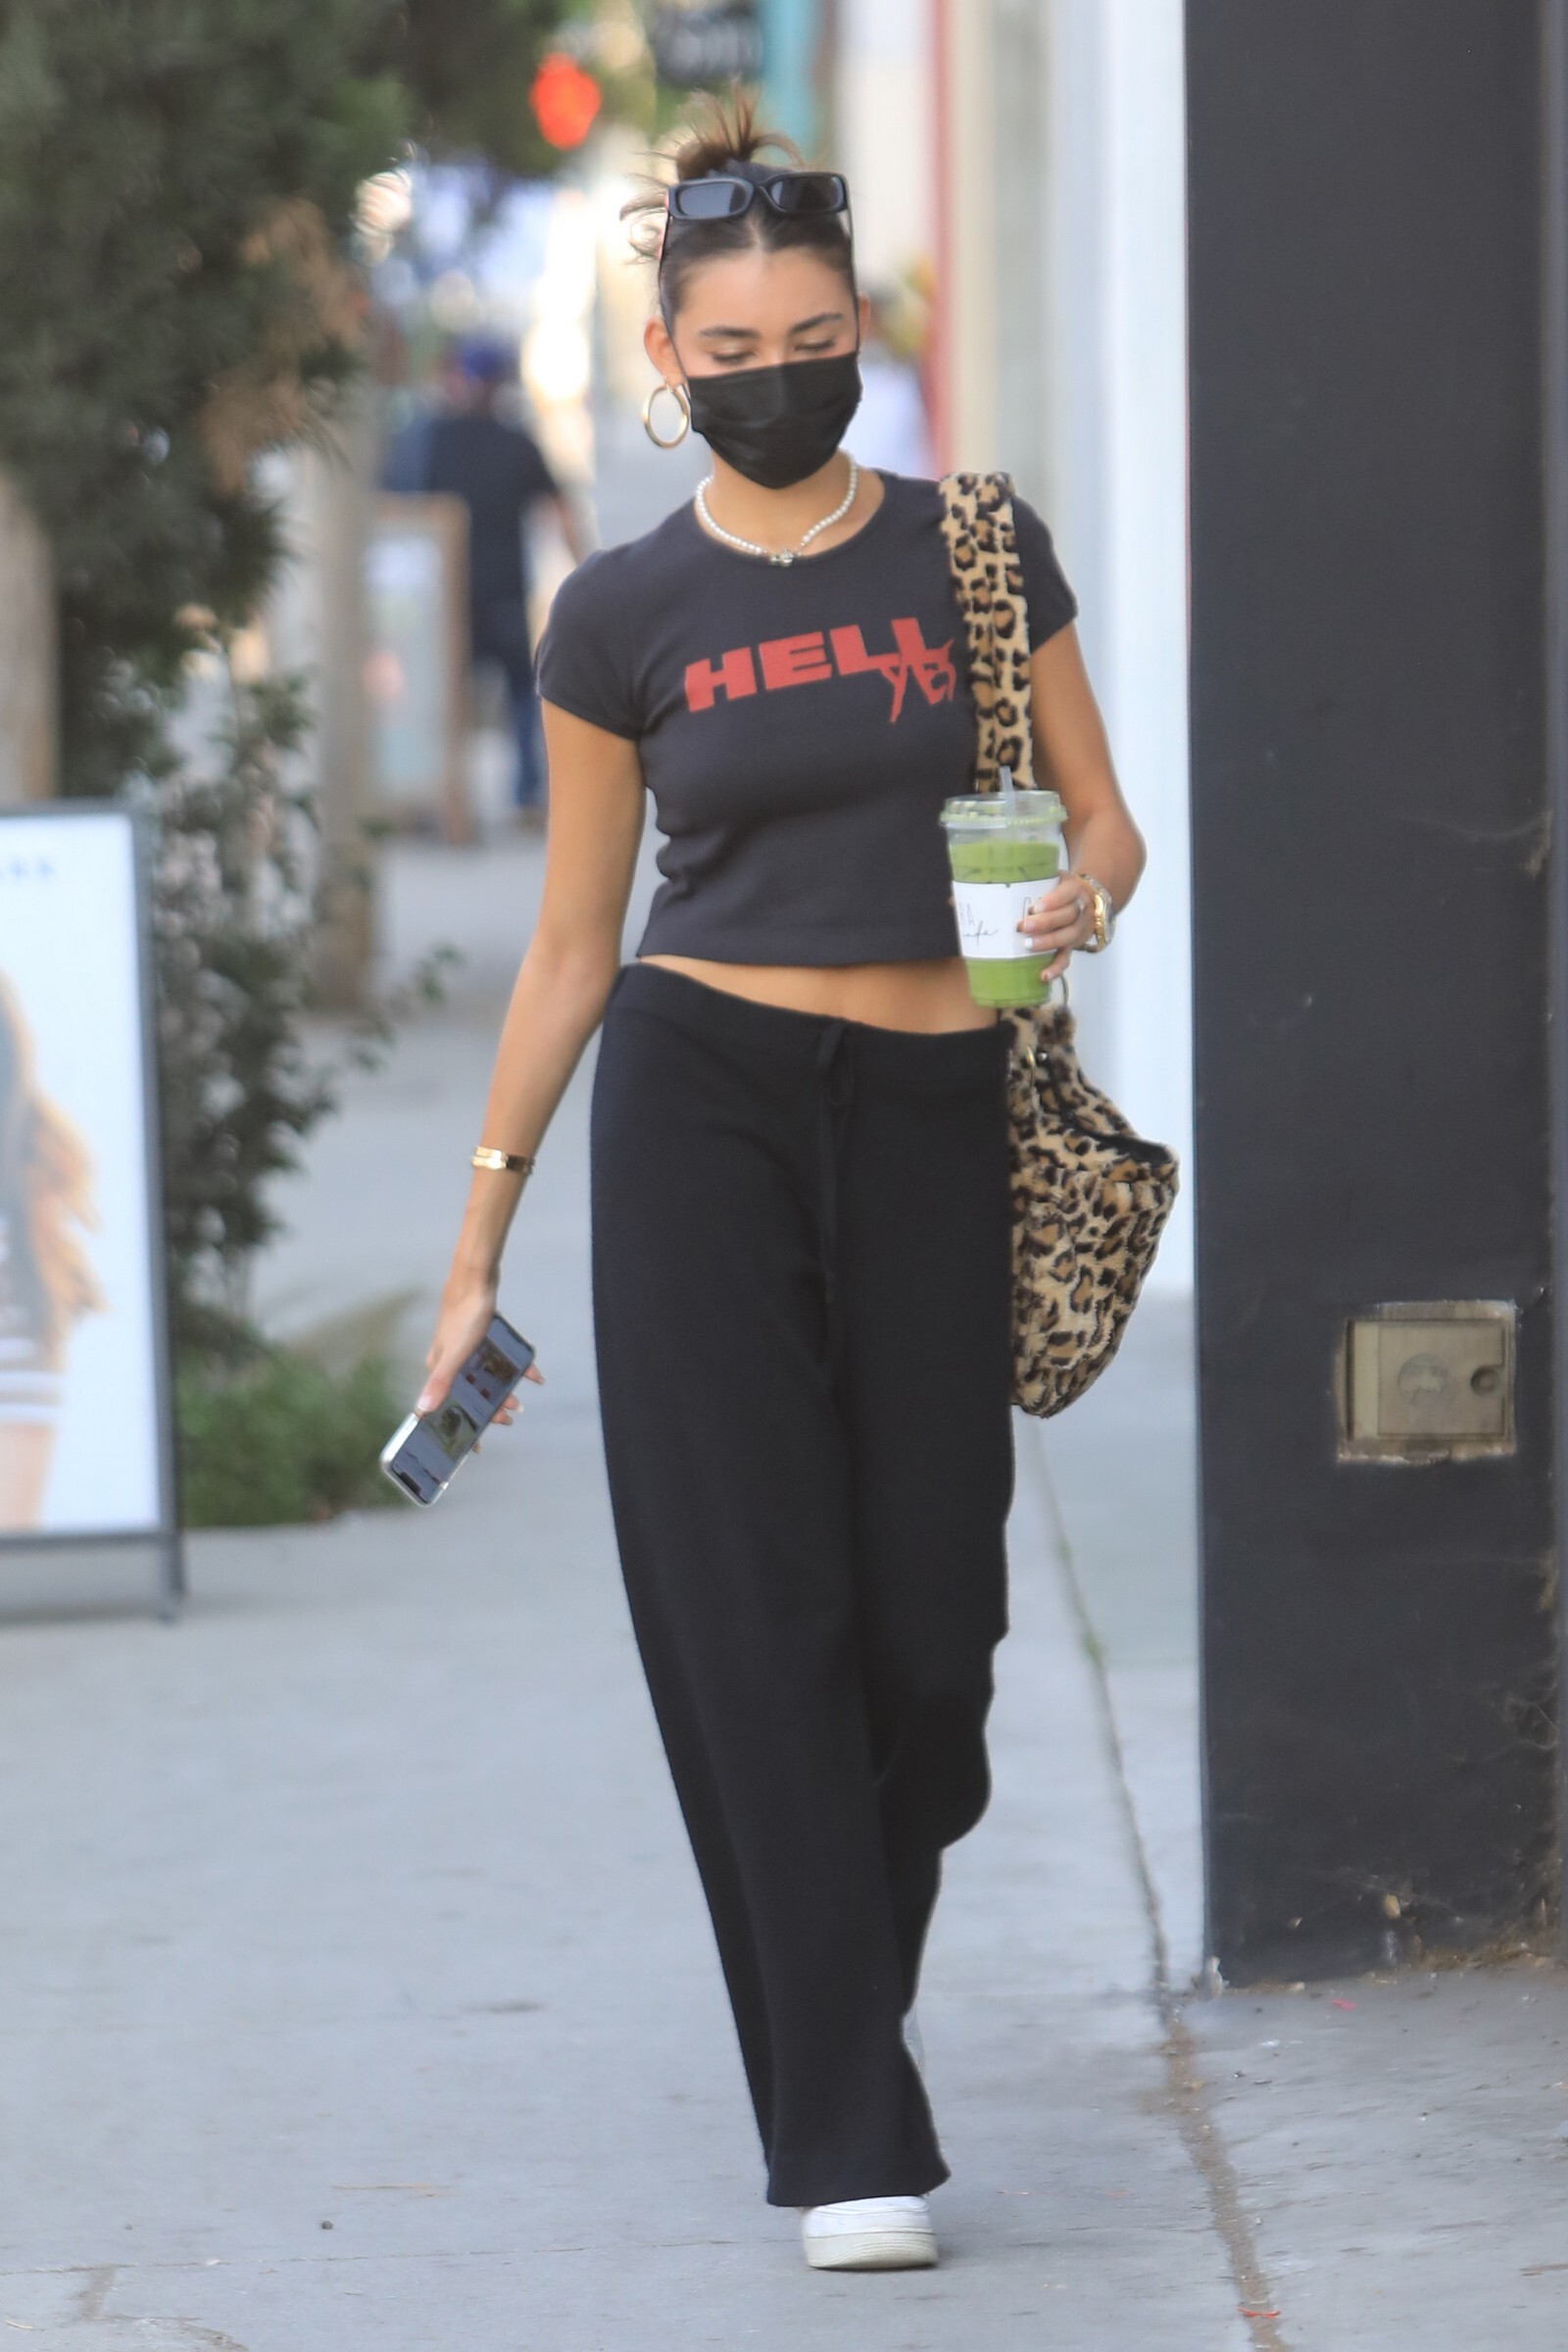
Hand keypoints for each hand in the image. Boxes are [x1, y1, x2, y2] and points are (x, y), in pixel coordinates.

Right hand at [416, 1277, 544, 1424]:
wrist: (477, 1278)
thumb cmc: (464, 1317)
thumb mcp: (455, 1355)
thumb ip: (440, 1383)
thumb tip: (420, 1411)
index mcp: (438, 1367)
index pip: (445, 1404)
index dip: (459, 1425)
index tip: (475, 1446)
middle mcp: (449, 1359)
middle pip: (468, 1392)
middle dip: (488, 1408)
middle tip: (508, 1417)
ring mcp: (465, 1346)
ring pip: (484, 1376)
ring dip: (502, 1388)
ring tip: (518, 1398)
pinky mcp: (481, 1334)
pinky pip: (499, 1356)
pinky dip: (516, 1365)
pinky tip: (532, 1371)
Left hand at [1017, 874, 1098, 981]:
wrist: (1082, 899)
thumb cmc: (1058, 889)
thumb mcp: (1052, 878)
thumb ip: (1034, 880)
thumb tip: (999, 884)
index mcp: (1075, 889)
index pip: (1068, 893)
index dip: (1054, 901)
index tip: (1036, 906)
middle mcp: (1081, 909)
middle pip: (1067, 916)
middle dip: (1045, 922)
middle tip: (1023, 926)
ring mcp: (1079, 929)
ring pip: (1068, 937)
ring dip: (1048, 942)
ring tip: (1028, 945)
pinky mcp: (1074, 946)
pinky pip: (1067, 958)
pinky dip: (1056, 968)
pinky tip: (1044, 975)